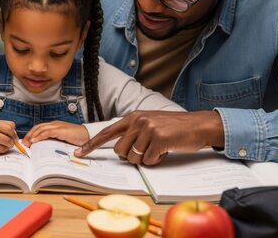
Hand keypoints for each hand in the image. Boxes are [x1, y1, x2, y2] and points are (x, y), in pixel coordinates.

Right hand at [0, 120, 18, 156]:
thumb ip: (4, 125)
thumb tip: (15, 133)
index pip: (9, 128)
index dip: (14, 133)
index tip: (14, 136)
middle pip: (8, 140)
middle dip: (12, 142)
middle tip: (11, 142)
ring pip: (4, 148)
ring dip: (6, 147)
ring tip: (3, 145)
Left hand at [22, 121, 88, 147]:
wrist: (88, 136)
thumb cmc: (77, 139)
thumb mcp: (62, 141)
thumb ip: (54, 142)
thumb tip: (44, 150)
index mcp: (54, 126)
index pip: (39, 128)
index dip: (31, 134)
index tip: (26, 142)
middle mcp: (55, 124)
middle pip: (37, 127)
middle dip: (29, 135)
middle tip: (23, 143)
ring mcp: (58, 126)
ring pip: (40, 129)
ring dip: (32, 136)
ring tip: (27, 143)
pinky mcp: (61, 130)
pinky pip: (47, 132)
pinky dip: (39, 136)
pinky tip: (34, 141)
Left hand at [74, 110, 224, 165]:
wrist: (199, 125)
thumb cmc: (175, 129)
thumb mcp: (150, 125)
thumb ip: (134, 133)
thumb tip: (121, 152)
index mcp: (133, 116)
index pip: (106, 132)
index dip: (91, 144)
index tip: (78, 153)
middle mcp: (137, 120)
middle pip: (120, 151)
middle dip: (132, 157)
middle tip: (148, 150)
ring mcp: (148, 128)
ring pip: (134, 158)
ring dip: (147, 159)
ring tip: (159, 148)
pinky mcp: (158, 138)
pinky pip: (149, 160)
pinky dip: (158, 160)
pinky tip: (167, 150)